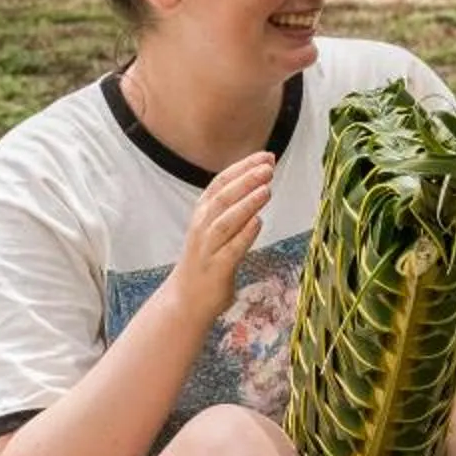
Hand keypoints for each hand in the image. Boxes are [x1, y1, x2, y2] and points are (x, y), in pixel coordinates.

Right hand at [171, 152, 273, 328]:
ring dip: (246, 204)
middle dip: (246, 180)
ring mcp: (207, 249)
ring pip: (225, 221)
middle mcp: (201, 228)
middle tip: (269, 166)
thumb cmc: (207, 261)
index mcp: (202, 215)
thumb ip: (235, 209)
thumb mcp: (218, 229)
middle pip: (223, 198)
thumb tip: (260, 185)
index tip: (265, 155)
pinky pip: (230, 250)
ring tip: (267, 189)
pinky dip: (244, 235)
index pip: (220, 183)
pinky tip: (259, 222)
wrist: (186, 300)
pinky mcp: (216, 269)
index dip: (242, 168)